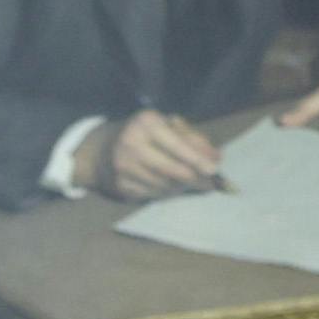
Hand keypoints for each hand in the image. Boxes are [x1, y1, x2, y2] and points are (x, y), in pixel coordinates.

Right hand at [86, 110, 225, 202]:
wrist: (102, 150)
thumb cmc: (144, 135)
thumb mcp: (166, 126)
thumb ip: (192, 138)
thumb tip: (215, 157)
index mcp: (146, 123)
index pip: (177, 145)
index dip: (197, 159)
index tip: (213, 169)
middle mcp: (132, 143)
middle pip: (173, 170)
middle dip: (194, 178)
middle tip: (209, 183)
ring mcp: (124, 167)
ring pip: (166, 186)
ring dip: (182, 187)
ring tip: (189, 181)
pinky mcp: (121, 186)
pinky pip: (154, 195)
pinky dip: (167, 192)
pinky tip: (170, 186)